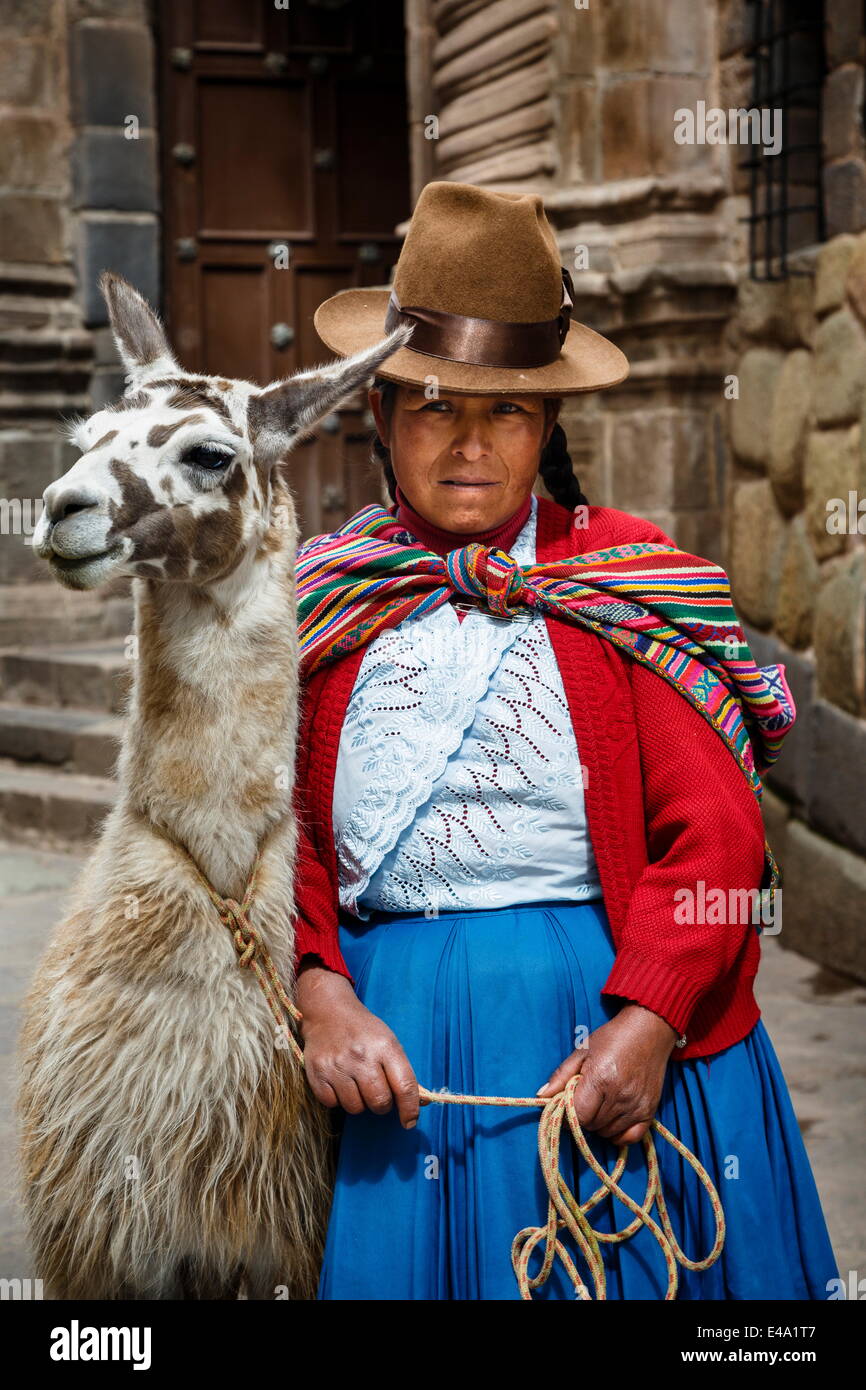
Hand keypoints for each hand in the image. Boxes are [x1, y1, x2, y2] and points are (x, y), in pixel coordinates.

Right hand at [295, 963, 421, 1129]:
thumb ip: (404, 1073)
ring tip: (356, 1084)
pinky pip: (332, 1104)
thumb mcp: (389, 1043)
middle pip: (379, 1102)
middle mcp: (361, 1056)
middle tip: (377, 1093)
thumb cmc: (364, 1031)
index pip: (404, 1086)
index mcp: (385, 1046)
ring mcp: (338, 1065)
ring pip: (355, 1108)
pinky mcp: (317, 1072)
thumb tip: (421, 1103)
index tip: (409, 1121)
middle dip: (382, 1105)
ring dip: (358, 1102)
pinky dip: (337, 1099)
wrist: (329, 1011)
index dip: (410, 1109)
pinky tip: (339, 1082)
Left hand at [535, 1004, 678, 1145]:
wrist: (649, 1030)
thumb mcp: (582, 1050)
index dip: (569, 1113)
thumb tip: (541, 1095)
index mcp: (600, 1079)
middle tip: (585, 1101)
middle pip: (592, 1125)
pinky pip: (630, 1138)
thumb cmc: (613, 1038)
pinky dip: (619, 1134)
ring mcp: (637, 1105)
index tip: (568, 1104)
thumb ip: (561, 1075)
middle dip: (583, 1117)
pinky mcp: (650, 1111)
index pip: (578, 1115)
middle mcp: (620, 1096)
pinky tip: (613, 1120)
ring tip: (599, 1105)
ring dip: (599, 1124)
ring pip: (608, 1133)